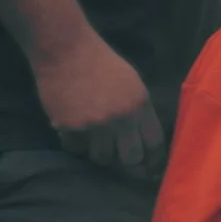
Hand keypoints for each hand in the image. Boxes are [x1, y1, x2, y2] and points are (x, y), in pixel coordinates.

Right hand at [33, 33, 166, 173]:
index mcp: (140, 105)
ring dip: (98, 153)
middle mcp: (121, 118)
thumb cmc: (100, 63)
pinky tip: (74, 131)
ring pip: (102, 158)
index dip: (154, 161)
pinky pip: (76, 150)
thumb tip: (142, 141)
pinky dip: (75, 145)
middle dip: (126, 162)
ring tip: (93, 140)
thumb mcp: (131, 83)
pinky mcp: (71, 127)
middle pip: (130, 159)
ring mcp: (95, 124)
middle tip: (118, 158)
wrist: (66, 50)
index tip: (150, 171)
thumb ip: (138, 111)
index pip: (154, 142)